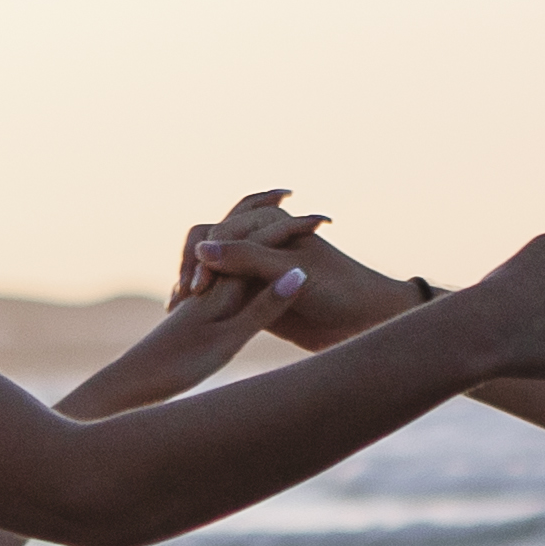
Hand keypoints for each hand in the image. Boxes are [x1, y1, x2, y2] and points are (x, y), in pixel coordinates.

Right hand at [167, 189, 327, 336]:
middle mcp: (259, 240)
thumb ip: (248, 259)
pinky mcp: (257, 295)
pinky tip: (190, 323)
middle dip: (192, 270)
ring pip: (213, 271)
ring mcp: (256, 268)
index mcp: (267, 222)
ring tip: (177, 312)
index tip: (195, 291)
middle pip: (209, 247)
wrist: (366, 321)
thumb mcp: (290, 273)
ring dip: (194, 284)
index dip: (203, 261)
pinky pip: (222, 294)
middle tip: (181, 302)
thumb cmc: (339, 290)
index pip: (219, 234)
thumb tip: (202, 250)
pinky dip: (205, 304)